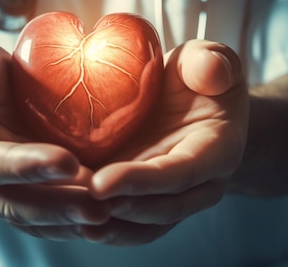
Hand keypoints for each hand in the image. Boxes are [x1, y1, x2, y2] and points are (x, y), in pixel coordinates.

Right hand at [0, 38, 112, 239]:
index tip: (66, 161)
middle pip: (14, 202)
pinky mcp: (26, 197)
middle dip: (56, 204)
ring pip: (35, 217)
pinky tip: (109, 212)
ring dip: (70, 217)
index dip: (24, 166)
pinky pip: (49, 217)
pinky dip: (75, 218)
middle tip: (98, 200)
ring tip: (110, 210)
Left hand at [84, 39, 248, 245]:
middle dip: (119, 208)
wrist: (192, 102)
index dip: (143, 182)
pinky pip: (129, 224)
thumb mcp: (208, 59)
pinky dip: (103, 226)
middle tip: (76, 202)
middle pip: (161, 208)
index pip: (181, 173)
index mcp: (218, 150)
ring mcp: (173, 197)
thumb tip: (213, 72)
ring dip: (108, 226)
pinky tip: (71, 221)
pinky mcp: (148, 200)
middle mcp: (200, 185)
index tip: (101, 182)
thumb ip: (211, 62)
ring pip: (144, 225)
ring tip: (69, 219)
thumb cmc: (198, 76)